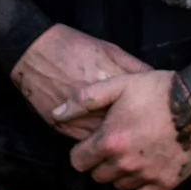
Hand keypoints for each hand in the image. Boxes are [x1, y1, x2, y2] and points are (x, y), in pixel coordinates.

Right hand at [9, 24, 152, 137]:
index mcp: (112, 84)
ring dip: (118, 142)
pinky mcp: (64, 127)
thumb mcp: (109, 49)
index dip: (152, 112)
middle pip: (125, 128)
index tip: (158, 115)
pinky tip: (105, 139)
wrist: (33, 52)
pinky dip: (97, 143)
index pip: (142, 107)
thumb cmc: (72, 46)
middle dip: (138, 130)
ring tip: (129, 141)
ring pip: (107, 141)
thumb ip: (133, 67)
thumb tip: (155, 81)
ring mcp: (80, 119)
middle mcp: (97, 106)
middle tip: (147, 132)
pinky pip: (87, 143)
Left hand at [57, 70, 190, 189]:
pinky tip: (146, 168)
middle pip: (98, 176)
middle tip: (115, 144)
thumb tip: (56, 114)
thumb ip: (83, 100)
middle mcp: (126, 163)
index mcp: (109, 141)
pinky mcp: (167, 182)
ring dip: (121, 173)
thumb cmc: (156, 89)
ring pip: (120, 185)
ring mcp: (147, 175)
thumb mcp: (117, 84)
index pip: (78, 162)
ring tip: (133, 151)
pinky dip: (142, 187)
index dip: (82, 152)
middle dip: (102, 162)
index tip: (92, 143)